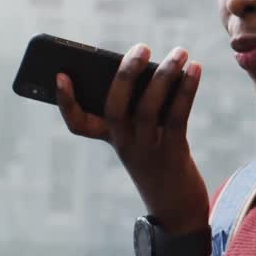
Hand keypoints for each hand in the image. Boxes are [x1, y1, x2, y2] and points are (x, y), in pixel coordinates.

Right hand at [55, 43, 209, 237]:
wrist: (177, 208)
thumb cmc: (159, 161)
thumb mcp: (143, 136)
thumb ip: (142, 106)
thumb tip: (158, 65)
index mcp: (110, 139)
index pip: (78, 124)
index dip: (65, 102)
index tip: (60, 76)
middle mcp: (123, 144)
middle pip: (115, 106)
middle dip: (126, 74)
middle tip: (141, 47)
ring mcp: (147, 150)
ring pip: (150, 108)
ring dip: (165, 76)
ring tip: (179, 52)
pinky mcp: (173, 152)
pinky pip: (177, 115)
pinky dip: (187, 89)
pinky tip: (195, 69)